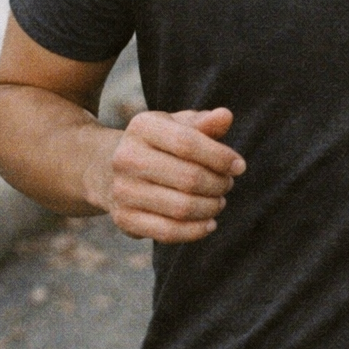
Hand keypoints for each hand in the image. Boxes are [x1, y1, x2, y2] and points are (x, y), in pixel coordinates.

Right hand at [104, 107, 244, 243]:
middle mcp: (126, 158)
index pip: (188, 143)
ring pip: (181, 208)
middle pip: (188, 178)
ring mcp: (122, 191)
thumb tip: (225, 116)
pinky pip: (168, 232)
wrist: (108, 168)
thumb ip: (204, 123)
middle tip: (227, 184)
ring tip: (218, 201)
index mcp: (142, 127)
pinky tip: (209, 223)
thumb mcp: (177, 126)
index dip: (220, 157)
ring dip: (210, 207)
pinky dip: (196, 231)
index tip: (240, 166)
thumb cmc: (158, 144)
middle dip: (218, 184)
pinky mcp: (124, 219)